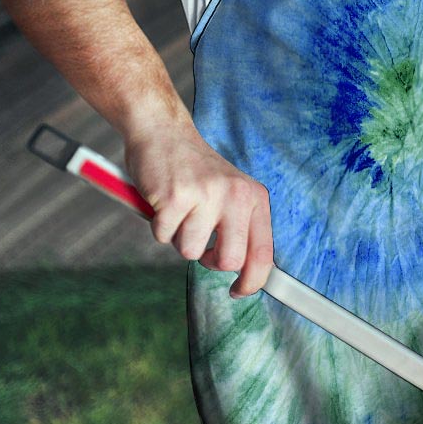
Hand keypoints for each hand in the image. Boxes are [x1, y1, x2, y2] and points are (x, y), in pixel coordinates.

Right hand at [124, 123, 272, 297]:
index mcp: (254, 197)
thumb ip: (240, 227)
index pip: (263, 252)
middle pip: (229, 261)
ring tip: (180, 210)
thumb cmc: (195, 171)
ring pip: (190, 252)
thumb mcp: (231, 193)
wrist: (164, 132)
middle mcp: (235, 195)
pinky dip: (158, 226)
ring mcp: (206, 195)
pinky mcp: (175, 197)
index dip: (253, 281)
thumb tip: (246, 273)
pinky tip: (163, 202)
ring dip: (179, 238)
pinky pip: (163, 236)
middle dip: (210, 261)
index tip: (239, 291)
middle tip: (200, 243)